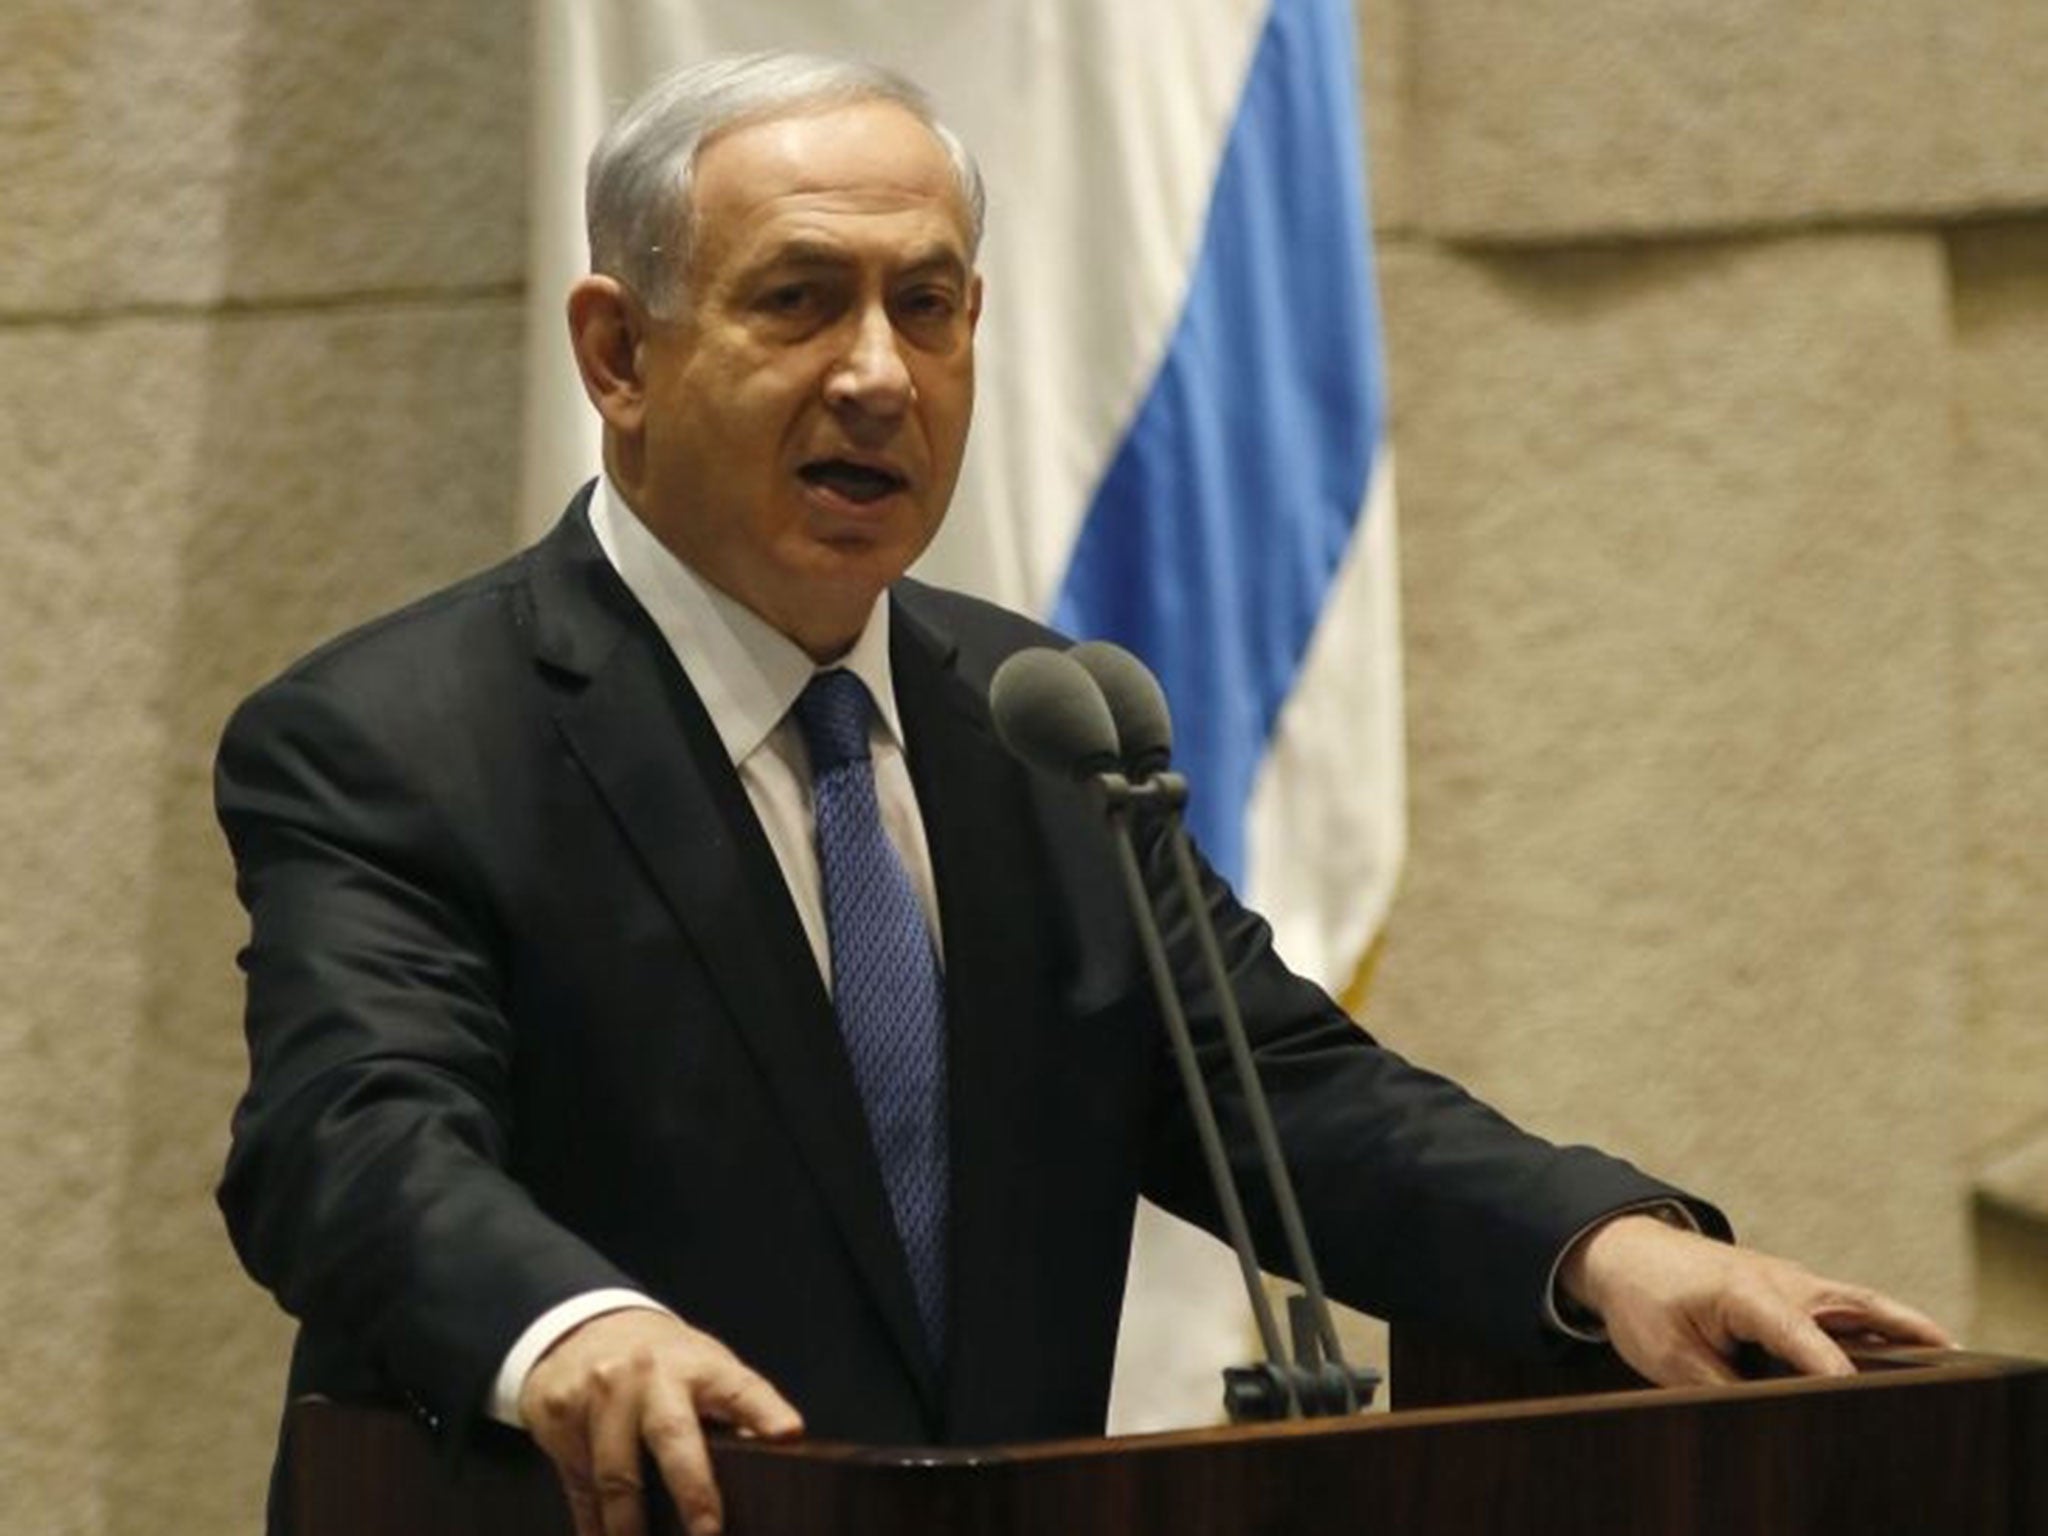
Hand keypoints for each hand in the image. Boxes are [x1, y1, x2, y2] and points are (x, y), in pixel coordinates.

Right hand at [519, 1308, 803, 1535]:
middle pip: (672, 1434)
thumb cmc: (663, 1364)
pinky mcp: (560, 1412)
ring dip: (630, 1527)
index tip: (788, 1434)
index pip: (739, 1388)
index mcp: (700, 1365)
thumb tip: (776, 1458)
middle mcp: (650, 1373)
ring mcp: (601, 1391)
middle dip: (692, 1489)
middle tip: (709, 1533)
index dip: (765, 1411)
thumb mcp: (704, 1370)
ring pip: (614, 1475)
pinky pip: (579, 1485)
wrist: (584, 1327)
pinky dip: (593, 1525)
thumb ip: (733, 1412)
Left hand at [1559, 1214, 1953, 1386]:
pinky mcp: (1793, 1291)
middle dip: (1900, 1329)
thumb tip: (1768, 1418)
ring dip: (1900, 1324)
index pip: (1799, 1336)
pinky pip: (1843, 1307)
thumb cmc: (1644, 1301)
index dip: (1829, 1370)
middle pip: (1851, 1305)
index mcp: (1746, 1293)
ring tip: (1949, 1355)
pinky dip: (1878, 1323)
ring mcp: (1791, 1282)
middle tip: (1950, 1355)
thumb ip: (1721, 1388)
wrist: (1624, 1251)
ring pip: (1856, 1302)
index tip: (1855, 1395)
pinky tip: (1904, 1351)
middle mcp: (1780, 1282)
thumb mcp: (1670, 1357)